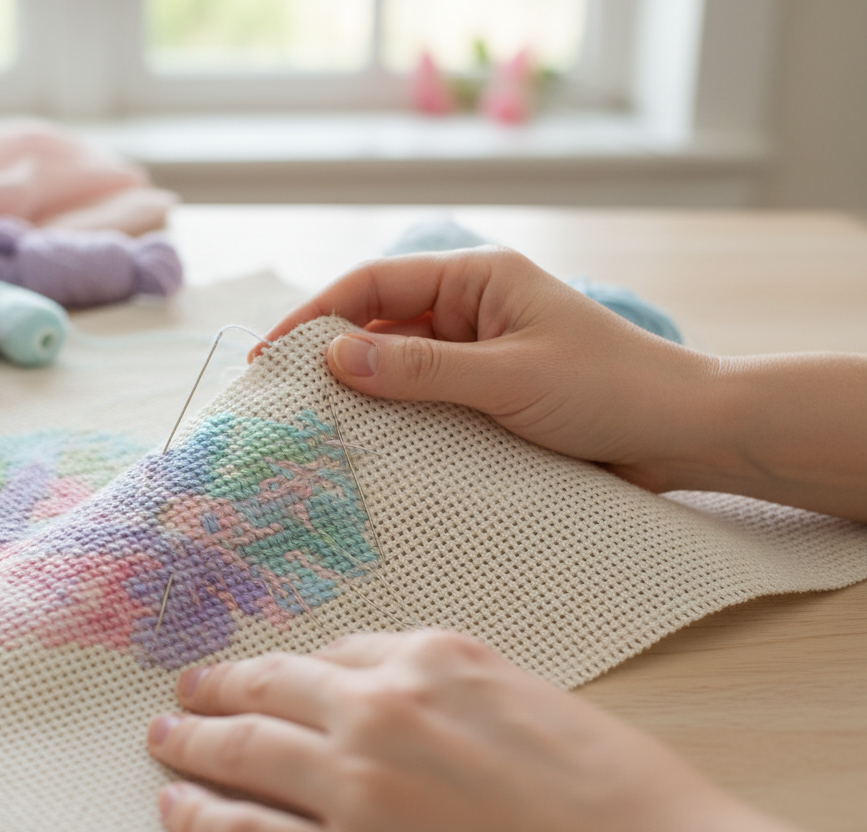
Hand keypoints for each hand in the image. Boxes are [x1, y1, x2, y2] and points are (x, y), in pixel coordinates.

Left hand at [147, 630, 799, 831]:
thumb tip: (365, 673)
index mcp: (431, 657)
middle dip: (217, 692)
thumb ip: (440, 679)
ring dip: (195, 751)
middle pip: (270, 690)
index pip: (333, 652)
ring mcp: (360, 788)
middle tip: (183, 695)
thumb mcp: (524, 698)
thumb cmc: (610, 785)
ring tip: (166, 746)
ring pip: (247, 758)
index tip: (263, 677)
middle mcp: (382, 710)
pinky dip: (207, 822)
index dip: (291, 669)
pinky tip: (180, 813)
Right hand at [252, 247, 720, 494]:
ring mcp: (477, 354)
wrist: (683, 436)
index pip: (375, 283)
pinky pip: (425, 402)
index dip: (317, 314)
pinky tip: (367, 446)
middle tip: (279, 399)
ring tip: (311, 427)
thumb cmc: (608, 390)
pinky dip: (395, 420)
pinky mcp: (487, 397)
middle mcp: (470, 310)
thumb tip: (334, 358)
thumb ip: (421, 369)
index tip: (271, 355)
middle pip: (379, 323)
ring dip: (362, 392)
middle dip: (331, 356)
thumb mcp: (509, 377)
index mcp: (476, 279)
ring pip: (398, 366)